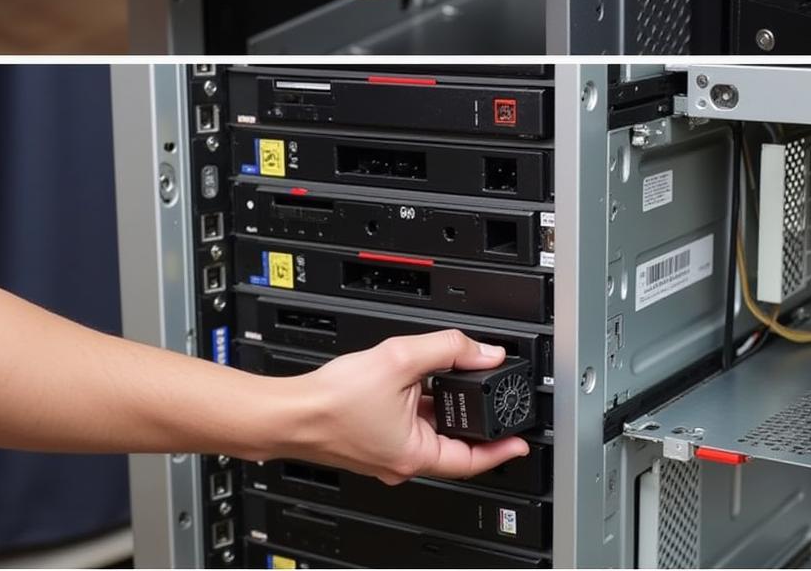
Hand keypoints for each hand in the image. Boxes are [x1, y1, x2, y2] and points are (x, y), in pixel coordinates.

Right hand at [276, 330, 529, 483]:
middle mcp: (402, 460)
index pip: (473, 460)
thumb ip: (448, 349)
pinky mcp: (373, 440)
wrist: (289, 411)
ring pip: (429, 428)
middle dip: (471, 414)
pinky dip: (419, 402)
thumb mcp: (401, 360)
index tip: (520, 443)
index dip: (501, 449)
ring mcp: (387, 452)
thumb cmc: (333, 400)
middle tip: (490, 391)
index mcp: (416, 454)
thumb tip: (483, 351)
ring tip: (450, 375)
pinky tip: (415, 379)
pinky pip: (408, 422)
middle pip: (452, 441)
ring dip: (443, 404)